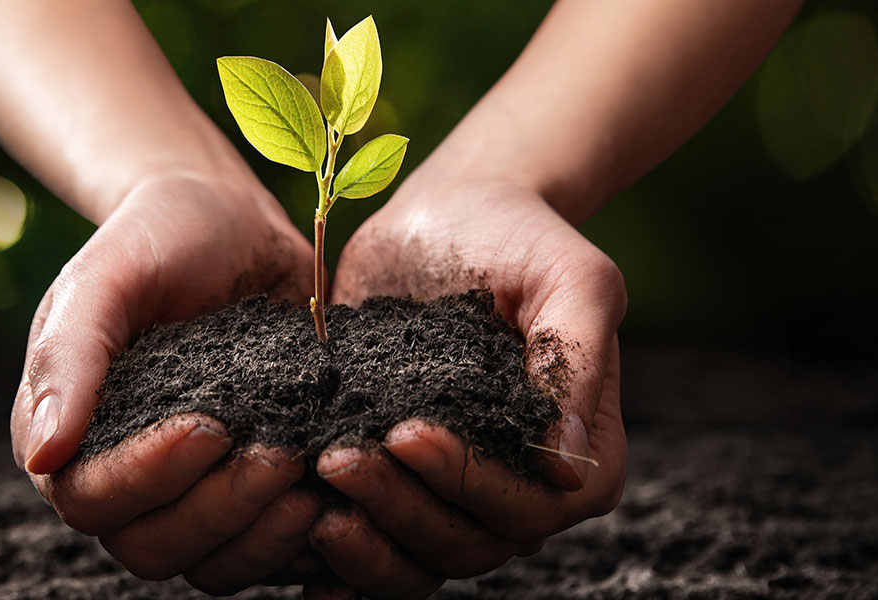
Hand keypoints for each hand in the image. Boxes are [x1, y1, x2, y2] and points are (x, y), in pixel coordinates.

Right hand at [11, 173, 326, 594]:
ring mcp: (183, 494)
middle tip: (280, 452)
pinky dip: (297, 541)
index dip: (147, 478)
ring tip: (312, 473)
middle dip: (218, 509)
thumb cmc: (159, 236)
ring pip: (207, 564)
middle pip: (149, 548)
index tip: (211, 424)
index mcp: (65, 435)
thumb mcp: (107, 275)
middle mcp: (117, 478)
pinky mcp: (242, 495)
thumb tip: (44, 453)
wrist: (231, 220)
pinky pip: (261, 555)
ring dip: (260, 533)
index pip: (89, 499)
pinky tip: (336, 495)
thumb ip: (69, 356)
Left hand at [309, 181, 629, 597]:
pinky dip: (339, 564)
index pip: (531, 508)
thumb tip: (567, 465)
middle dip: (400, 509)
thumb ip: (574, 360)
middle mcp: (519, 490)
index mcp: (579, 456)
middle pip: (468, 544)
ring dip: (366, 540)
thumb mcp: (569, 278)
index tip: (406, 432)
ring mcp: (452, 494)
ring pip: (417, 558)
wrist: (445, 217)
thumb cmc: (518, 239)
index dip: (469, 483)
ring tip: (316, 487)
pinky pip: (374, 549)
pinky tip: (297, 545)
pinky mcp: (396, 485)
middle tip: (338, 458)